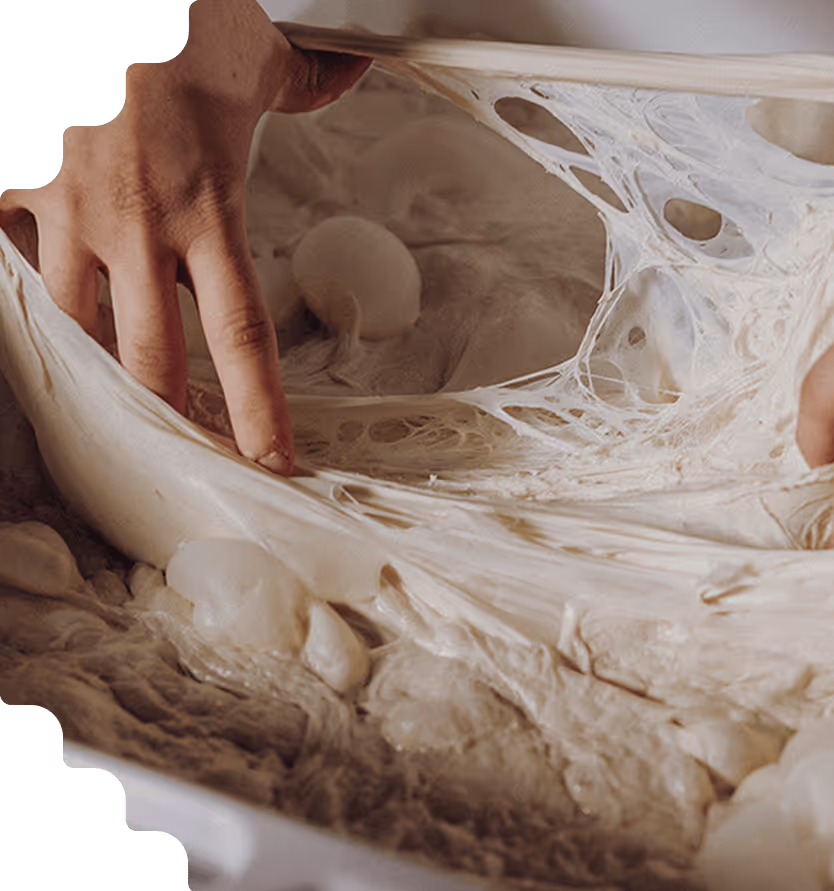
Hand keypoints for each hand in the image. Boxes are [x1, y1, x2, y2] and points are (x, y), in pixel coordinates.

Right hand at [0, 0, 369, 474]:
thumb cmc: (179, 12)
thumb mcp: (259, 55)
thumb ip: (309, 82)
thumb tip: (357, 68)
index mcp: (209, 212)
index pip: (243, 337)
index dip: (258, 411)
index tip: (271, 461)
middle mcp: (138, 228)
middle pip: (152, 357)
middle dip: (164, 414)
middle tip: (177, 451)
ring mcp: (63, 208)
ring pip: (71, 323)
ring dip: (90, 365)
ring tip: (101, 400)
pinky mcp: (6, 178)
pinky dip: (10, 286)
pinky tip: (24, 313)